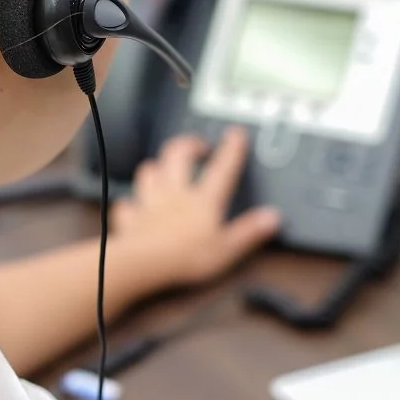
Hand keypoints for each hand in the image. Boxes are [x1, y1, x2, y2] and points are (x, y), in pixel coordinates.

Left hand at [109, 126, 279, 287]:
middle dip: (188, 144)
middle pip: (177, 155)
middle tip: (197, 145)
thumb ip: (249, 232)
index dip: (231, 149)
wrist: (143, 264)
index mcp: (202, 200)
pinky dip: (130, 203)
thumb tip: (272, 218)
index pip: (221, 168)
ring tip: (163, 167)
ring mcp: (149, 203)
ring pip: (149, 172)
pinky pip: (127, 204)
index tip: (236, 135)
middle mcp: (175, 194)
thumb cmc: (184, 257)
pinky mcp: (130, 219)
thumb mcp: (227, 249)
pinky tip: (133, 205)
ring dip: (157, 166)